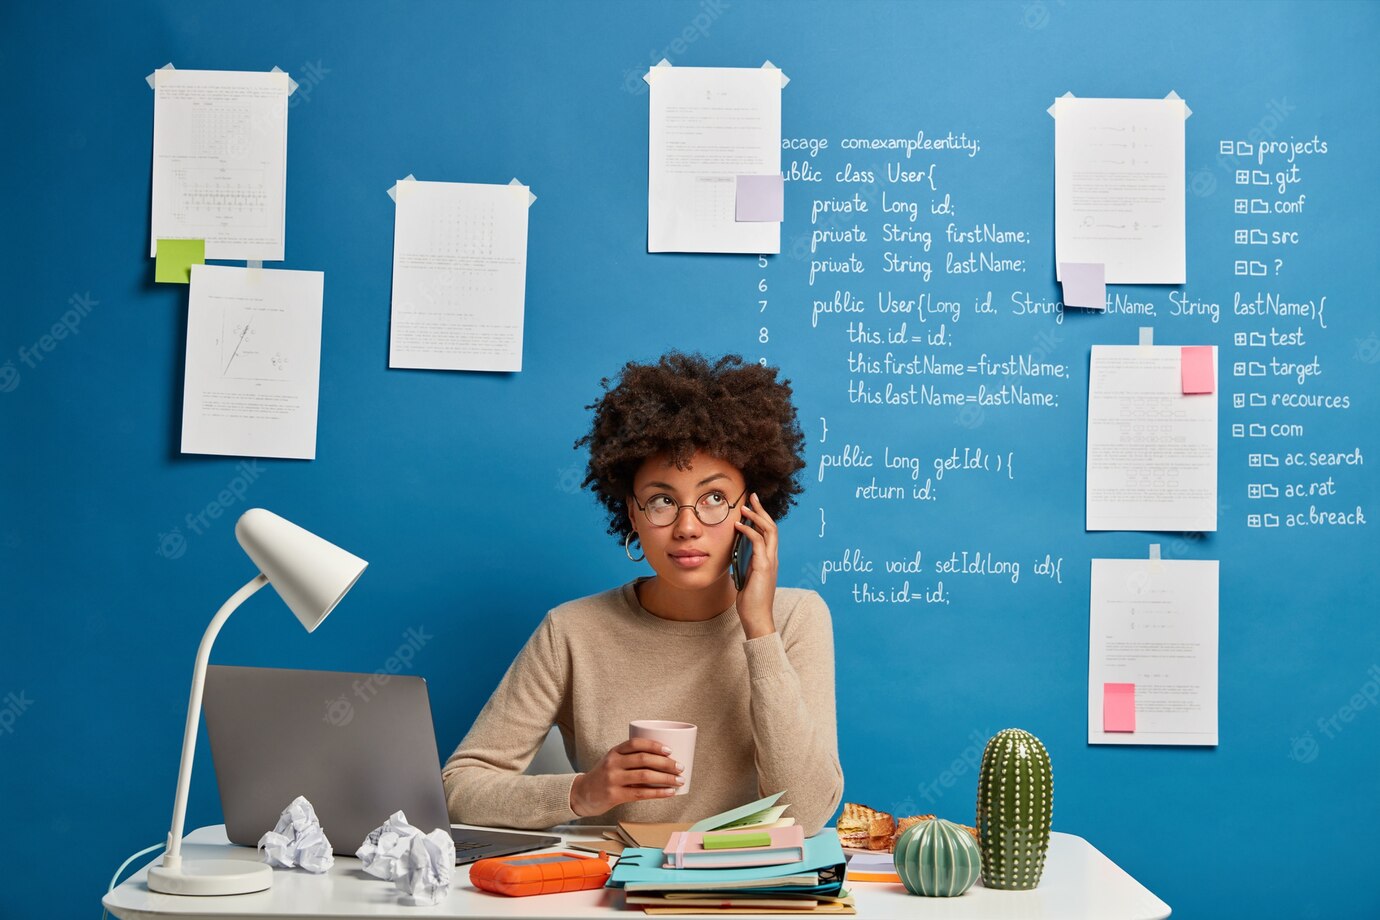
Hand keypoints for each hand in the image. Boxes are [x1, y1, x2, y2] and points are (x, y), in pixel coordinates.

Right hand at [569, 738, 684, 816]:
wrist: (582, 794)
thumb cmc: (604, 777)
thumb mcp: (613, 762)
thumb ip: (632, 760)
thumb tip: (664, 761)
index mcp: (615, 752)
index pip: (636, 743)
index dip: (654, 745)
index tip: (670, 750)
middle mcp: (613, 763)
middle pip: (644, 759)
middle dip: (666, 763)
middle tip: (680, 767)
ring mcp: (613, 779)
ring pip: (645, 776)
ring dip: (666, 778)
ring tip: (679, 781)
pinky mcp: (615, 795)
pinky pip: (641, 793)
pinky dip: (658, 792)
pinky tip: (669, 792)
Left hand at [733, 493, 778, 639]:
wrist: (757, 618)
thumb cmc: (750, 601)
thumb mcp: (746, 578)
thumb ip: (744, 565)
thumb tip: (735, 554)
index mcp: (769, 560)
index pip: (768, 533)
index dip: (761, 517)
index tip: (751, 506)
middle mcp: (773, 558)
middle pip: (771, 526)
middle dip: (761, 510)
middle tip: (752, 496)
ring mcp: (770, 562)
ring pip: (769, 530)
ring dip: (756, 516)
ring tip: (744, 507)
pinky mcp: (764, 567)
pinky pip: (758, 542)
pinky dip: (749, 531)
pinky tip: (739, 526)